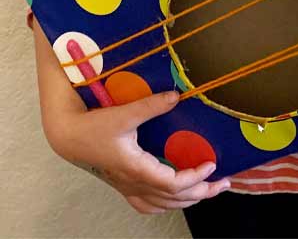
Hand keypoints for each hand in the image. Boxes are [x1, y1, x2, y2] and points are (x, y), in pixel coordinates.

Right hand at [59, 93, 230, 212]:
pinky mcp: (123, 185)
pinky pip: (147, 205)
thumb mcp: (124, 113)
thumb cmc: (94, 125)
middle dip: (202, 192)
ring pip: (162, 205)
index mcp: (137, 168)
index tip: (212, 164)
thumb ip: (151, 105)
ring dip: (187, 200)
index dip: (196, 177)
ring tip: (206, 190)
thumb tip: (176, 95)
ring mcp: (128, 187)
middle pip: (174, 199)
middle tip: (223, 182)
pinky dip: (165, 204)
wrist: (69, 136)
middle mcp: (134, 183)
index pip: (174, 183)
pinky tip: (173, 198)